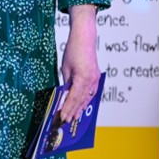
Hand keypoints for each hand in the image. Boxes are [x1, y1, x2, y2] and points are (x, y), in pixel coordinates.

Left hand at [58, 5, 100, 124]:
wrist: (85, 37)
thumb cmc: (74, 50)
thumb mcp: (66, 68)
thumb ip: (66, 83)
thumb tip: (64, 95)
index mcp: (82, 78)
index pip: (73, 98)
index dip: (67, 108)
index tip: (62, 117)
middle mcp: (91, 80)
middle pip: (81, 100)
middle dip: (73, 111)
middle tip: (66, 121)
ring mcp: (95, 78)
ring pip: (87, 97)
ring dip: (80, 107)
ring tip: (75, 116)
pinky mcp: (96, 76)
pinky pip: (91, 92)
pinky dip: (86, 99)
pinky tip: (82, 105)